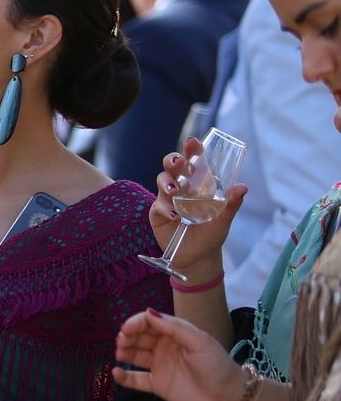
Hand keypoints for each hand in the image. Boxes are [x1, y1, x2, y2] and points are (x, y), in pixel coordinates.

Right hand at [113, 308, 244, 400]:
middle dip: (128, 336)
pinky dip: (124, 377)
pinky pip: (136, 380)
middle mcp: (164, 348)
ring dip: (124, 352)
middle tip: (121, 341)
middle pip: (140, 337)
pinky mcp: (157, 385)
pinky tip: (116, 373)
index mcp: (175, 334)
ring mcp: (159, 366)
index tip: (126, 329)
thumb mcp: (199, 341)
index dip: (136, 323)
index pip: (150, 323)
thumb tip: (148, 312)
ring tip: (120, 354)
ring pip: (135, 356)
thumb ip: (175, 327)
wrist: (229, 397)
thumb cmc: (217, 365)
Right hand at [148, 138, 246, 273]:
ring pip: (161, 181)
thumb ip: (231, 204)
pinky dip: (165, 208)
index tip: (193, 142)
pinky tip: (175, 216)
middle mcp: (181, 187)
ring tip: (174, 191)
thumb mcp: (224, 219)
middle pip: (172, 166)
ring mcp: (167, 199)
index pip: (193, 162)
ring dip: (166, 182)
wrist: (197, 258)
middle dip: (172, 160)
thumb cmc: (211, 235)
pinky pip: (158, 206)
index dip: (191, 150)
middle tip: (179, 162)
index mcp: (198, 184)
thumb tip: (242, 187)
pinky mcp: (157, 213)